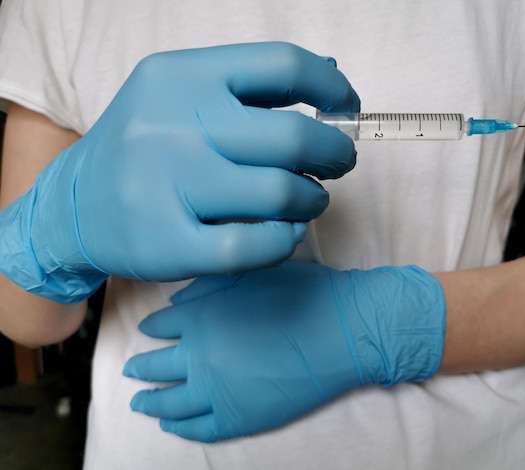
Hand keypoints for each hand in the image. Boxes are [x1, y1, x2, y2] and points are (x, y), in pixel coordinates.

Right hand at [0, 42, 358, 302]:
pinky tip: (284, 232)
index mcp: (182, 76)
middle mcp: (172, 125)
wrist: (74, 206)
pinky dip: (286, 240)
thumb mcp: (181, 96)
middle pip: (293, 137)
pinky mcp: (168, 244)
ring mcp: (167, 186)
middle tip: (337, 165)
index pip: (282, 65)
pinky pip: (256, 246)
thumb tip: (330, 73)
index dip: (331, 87)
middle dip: (334, 155)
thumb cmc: (144, 147)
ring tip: (307, 200)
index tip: (346, 108)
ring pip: (280, 193)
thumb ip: (251, 85)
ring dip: (312, 200)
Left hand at [123, 260, 444, 441]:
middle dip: (141, 367)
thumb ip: (208, 284)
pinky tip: (172, 426)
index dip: (153, 327)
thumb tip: (175, 300)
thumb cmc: (303, 293)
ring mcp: (217, 391)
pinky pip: (199, 428)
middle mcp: (199, 357)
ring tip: (139, 402)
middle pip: (156, 367)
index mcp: (201, 317)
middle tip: (131, 370)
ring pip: (170, 403)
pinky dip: (180, 429)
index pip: (161, 325)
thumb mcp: (252, 274)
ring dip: (150, 402)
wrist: (343, 330)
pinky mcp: (239, 418)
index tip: (149, 330)